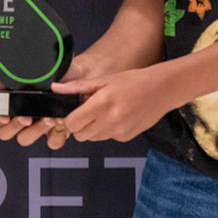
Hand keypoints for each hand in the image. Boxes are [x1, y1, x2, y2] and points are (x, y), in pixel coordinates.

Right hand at [0, 57, 90, 147]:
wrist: (80, 74)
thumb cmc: (54, 73)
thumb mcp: (30, 74)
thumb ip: (7, 81)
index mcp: (12, 104)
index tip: (5, 116)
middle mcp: (22, 117)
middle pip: (6, 133)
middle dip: (16, 126)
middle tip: (27, 117)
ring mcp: (38, 126)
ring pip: (26, 139)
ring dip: (37, 130)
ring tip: (48, 118)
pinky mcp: (55, 132)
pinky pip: (52, 142)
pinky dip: (57, 133)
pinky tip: (60, 122)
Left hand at [57, 64, 176, 142]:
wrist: (161, 90)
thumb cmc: (133, 80)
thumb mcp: (104, 79)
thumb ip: (78, 87)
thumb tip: (56, 88)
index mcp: (102, 104)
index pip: (72, 124)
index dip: (70, 118)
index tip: (74, 110)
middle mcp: (110, 121)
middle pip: (80, 135)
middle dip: (80, 124)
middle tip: (89, 109)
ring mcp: (119, 132)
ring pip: (93, 138)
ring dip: (93, 128)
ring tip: (104, 110)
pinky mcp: (126, 137)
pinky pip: (107, 137)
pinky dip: (107, 130)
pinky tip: (117, 115)